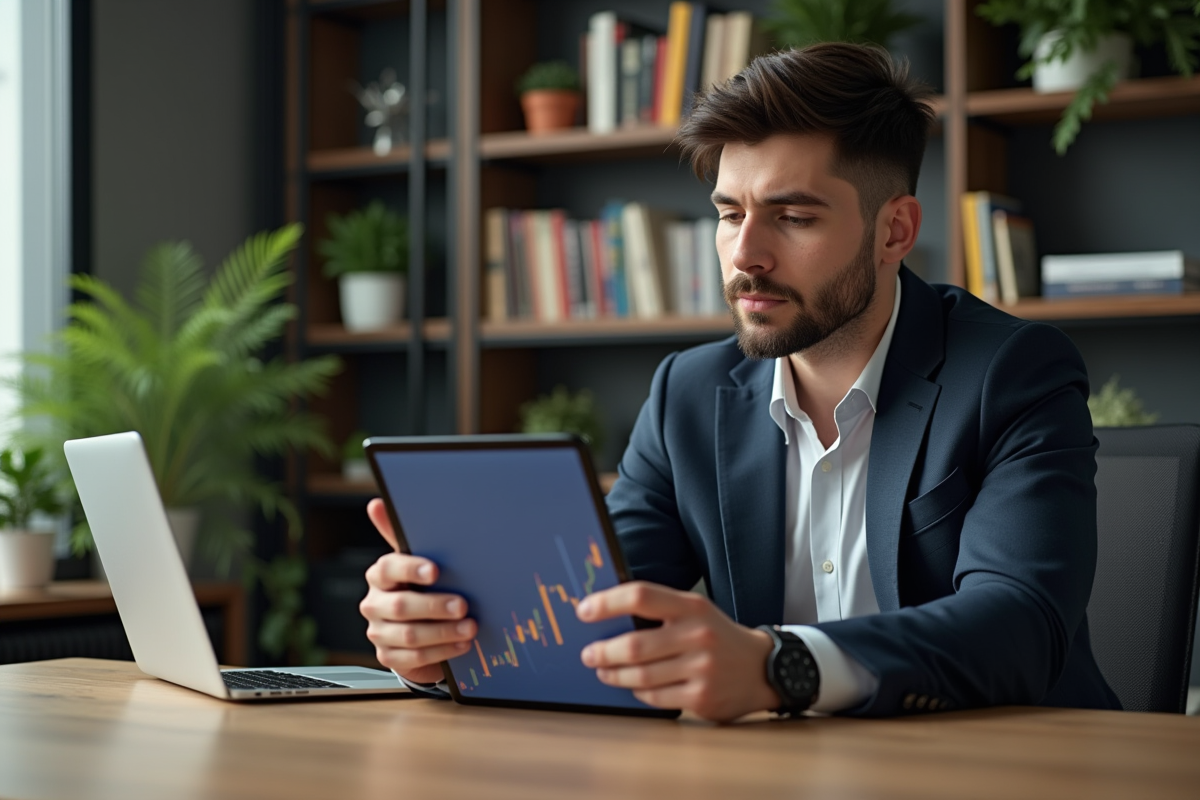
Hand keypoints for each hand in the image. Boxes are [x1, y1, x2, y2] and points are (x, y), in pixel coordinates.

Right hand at [359, 498, 476, 683]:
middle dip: (436, 606)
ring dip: (444, 632)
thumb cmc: (419, 585)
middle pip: (402, 606)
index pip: (389, 568)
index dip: (411, 569)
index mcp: (380, 575)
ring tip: (470, 627)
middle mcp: (374, 603)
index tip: (436, 571)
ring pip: (410, 635)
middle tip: (463, 604)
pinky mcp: (387, 656)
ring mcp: (379, 632)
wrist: (415, 624)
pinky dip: (441, 652)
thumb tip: (376, 504)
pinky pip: (414, 659)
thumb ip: (401, 534)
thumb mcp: (417, 559)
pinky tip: (462, 645)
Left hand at [576, 581, 778, 721]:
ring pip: (641, 676)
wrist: (762, 668)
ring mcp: (701, 669)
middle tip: (587, 654)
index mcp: (692, 607)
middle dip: (603, 651)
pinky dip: (638, 693)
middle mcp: (697, 635)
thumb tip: (607, 614)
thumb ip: (660, 610)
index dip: (607, 602)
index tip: (583, 610)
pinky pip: (655, 698)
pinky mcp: (702, 698)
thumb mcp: (696, 612)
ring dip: (614, 675)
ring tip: (602, 671)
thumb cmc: (718, 637)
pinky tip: (633, 686)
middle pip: (634, 645)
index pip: (641, 596)